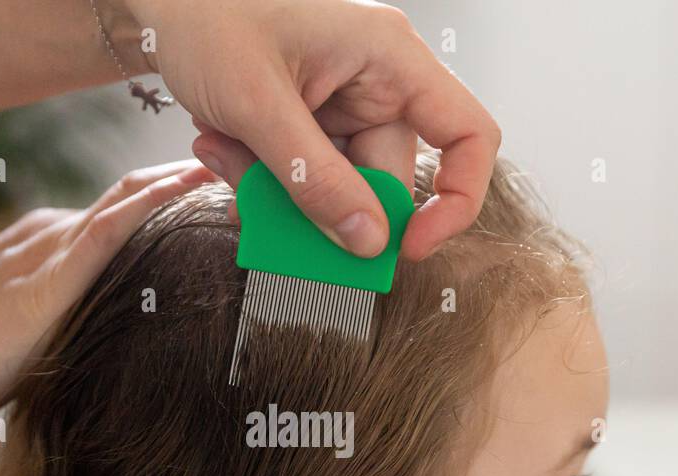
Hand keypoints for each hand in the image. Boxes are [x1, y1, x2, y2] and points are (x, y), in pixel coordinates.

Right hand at [0, 159, 216, 436]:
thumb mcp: (24, 349)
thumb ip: (67, 338)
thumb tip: (111, 362)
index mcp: (43, 251)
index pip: (116, 225)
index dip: (164, 218)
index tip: (210, 222)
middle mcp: (49, 235)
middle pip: (131, 206)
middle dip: (185, 197)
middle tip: (239, 193)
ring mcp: (50, 246)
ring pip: (130, 203)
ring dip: (182, 191)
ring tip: (236, 183)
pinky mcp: (52, 269)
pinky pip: (114, 223)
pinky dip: (156, 202)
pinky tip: (192, 187)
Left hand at [124, 0, 500, 260]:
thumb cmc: (208, 18)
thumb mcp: (259, 106)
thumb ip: (315, 180)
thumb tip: (368, 243)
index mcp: (390, 58)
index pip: (469, 135)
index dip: (456, 200)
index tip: (409, 249)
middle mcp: (378, 82)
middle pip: (385, 180)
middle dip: (324, 206)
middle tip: (261, 208)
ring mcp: (344, 104)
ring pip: (338, 188)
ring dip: (280, 193)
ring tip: (223, 154)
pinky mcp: (312, 122)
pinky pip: (307, 177)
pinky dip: (265, 180)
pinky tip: (222, 150)